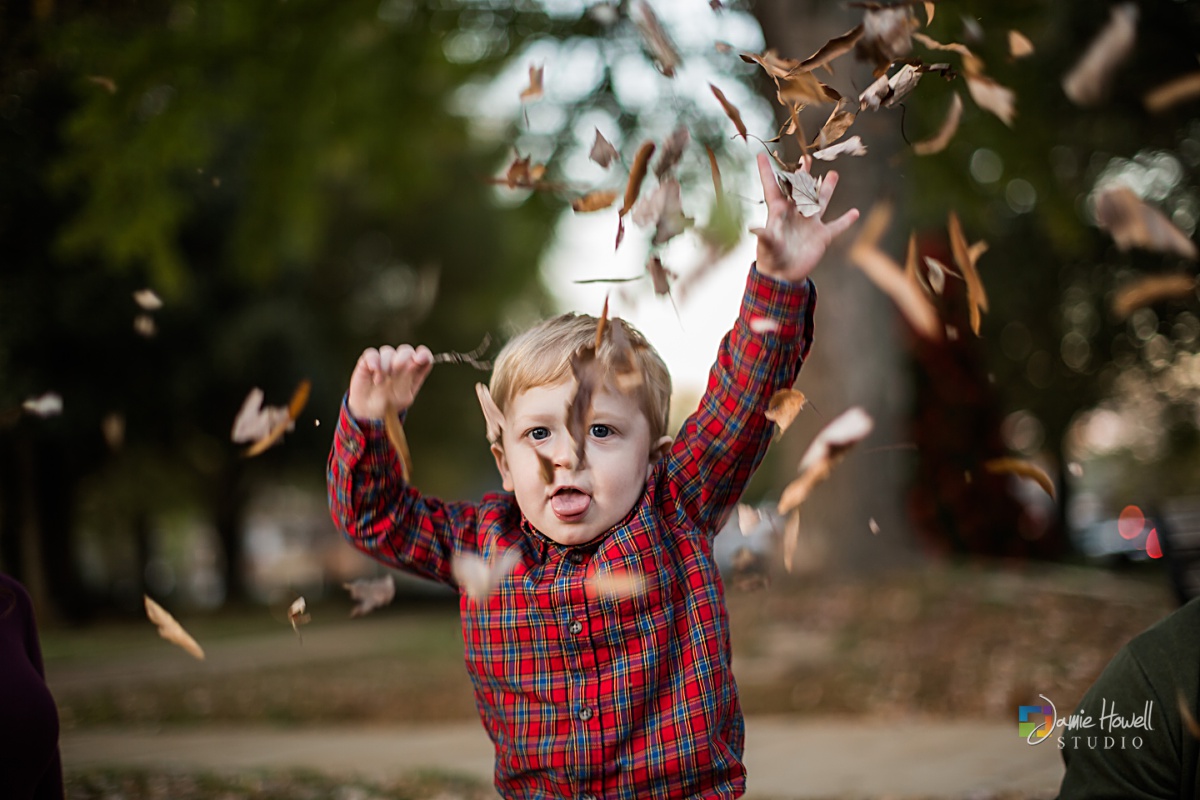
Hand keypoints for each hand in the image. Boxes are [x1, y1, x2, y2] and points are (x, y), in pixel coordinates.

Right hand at [347, 344, 432, 420]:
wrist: (369, 412)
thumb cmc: (390, 404)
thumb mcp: (402, 397)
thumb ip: (408, 379)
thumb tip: (413, 362)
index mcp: (414, 371)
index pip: (424, 356)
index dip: (424, 354)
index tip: (419, 359)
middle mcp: (401, 363)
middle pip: (406, 351)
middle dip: (403, 358)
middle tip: (396, 370)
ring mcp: (385, 360)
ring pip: (388, 351)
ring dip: (385, 365)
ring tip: (379, 382)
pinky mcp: (369, 361)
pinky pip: (372, 354)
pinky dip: (373, 360)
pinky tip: (373, 370)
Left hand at [751, 151, 859, 282]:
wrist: (783, 277)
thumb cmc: (770, 259)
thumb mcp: (767, 247)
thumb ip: (764, 236)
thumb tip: (753, 229)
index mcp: (779, 212)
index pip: (772, 187)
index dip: (766, 172)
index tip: (760, 155)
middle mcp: (795, 214)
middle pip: (800, 189)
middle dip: (803, 174)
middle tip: (806, 158)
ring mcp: (810, 224)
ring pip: (820, 201)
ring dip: (827, 189)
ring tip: (833, 174)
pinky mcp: (822, 236)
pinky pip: (836, 226)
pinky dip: (846, 221)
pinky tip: (855, 212)